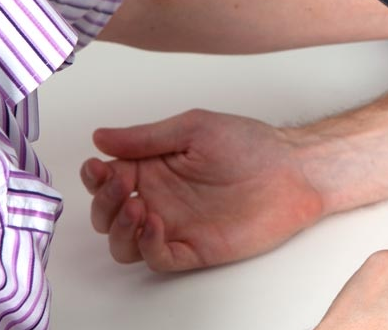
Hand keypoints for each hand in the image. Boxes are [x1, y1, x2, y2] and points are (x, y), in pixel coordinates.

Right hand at [80, 109, 323, 270]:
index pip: (107, 180)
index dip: (95, 177)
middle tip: (119, 187)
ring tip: (135, 208)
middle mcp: (159, 199)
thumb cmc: (251, 145)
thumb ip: (147, 137)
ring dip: (118, 229)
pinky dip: (146, 245)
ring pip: (124, 243)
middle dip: (103, 203)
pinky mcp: (194, 249)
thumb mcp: (194, 129)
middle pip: (108, 215)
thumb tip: (100, 137)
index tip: (98, 167)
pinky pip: (157, 258)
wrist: (292, 171)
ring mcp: (174, 226)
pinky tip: (154, 223)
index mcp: (153, 168)